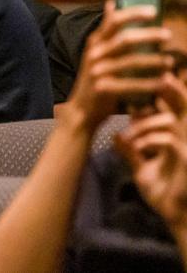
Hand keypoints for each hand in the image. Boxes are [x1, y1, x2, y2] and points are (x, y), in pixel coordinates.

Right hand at [65, 1, 170, 130]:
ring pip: (132, 62)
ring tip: (170, 61)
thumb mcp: (97, 53)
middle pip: (125, 39)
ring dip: (154, 60)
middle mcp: (94, 55)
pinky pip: (132, 84)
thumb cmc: (96, 80)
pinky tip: (164, 82)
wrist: (81, 111)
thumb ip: (106, 32)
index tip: (153, 11)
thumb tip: (111, 4)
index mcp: (95, 43)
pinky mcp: (102, 89)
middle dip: (149, 35)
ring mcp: (97, 72)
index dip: (133, 13)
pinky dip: (150, 83)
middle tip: (168, 35)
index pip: (113, 21)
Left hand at [116, 75, 186, 232]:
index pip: (172, 112)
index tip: (136, 92)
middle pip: (184, 108)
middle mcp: (186, 141)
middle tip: (156, 79)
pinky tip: (137, 147)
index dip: (160, 97)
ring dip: (145, 126)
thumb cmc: (164, 193)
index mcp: (177, 140)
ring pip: (170, 123)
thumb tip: (116, 135)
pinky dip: (151, 140)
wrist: (176, 216)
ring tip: (127, 137)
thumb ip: (132, 152)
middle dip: (172, 91)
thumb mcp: (143, 169)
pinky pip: (171, 141)